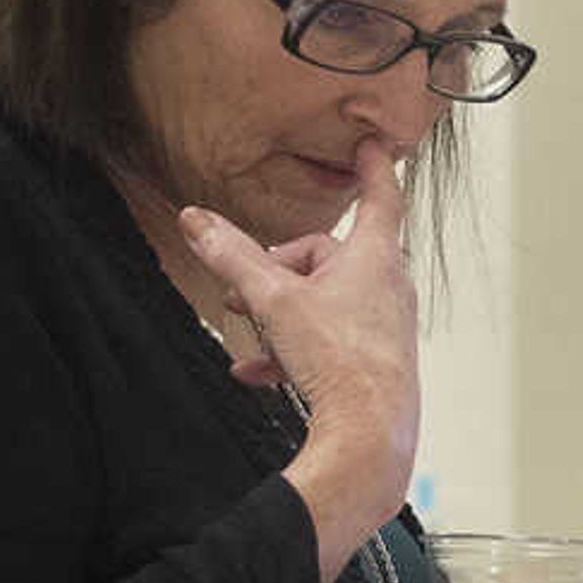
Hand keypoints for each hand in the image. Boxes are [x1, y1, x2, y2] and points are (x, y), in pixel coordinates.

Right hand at [182, 137, 419, 582]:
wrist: (371, 438)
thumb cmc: (339, 364)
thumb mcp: (272, 300)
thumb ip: (232, 257)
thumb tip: (195, 220)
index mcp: (375, 258)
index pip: (378, 196)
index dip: (371, 167)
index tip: (371, 144)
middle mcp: (388, 288)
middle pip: (326, 257)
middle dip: (277, 270)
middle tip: (241, 292)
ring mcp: (384, 326)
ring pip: (322, 302)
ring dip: (279, 313)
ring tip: (245, 330)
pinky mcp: (375, 361)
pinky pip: (326, 342)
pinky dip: (291, 351)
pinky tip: (255, 372)